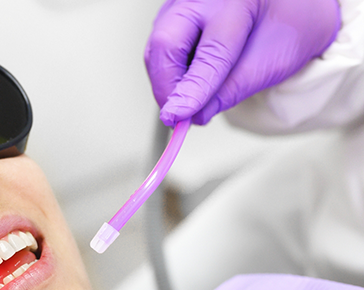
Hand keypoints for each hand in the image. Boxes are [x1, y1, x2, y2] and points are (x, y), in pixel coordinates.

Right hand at [144, 0, 340, 125]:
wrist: (294, 6)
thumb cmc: (290, 25)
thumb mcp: (272, 61)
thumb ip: (232, 89)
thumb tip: (196, 114)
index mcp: (237, 0)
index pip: (210, 53)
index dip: (193, 89)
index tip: (180, 116)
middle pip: (166, 43)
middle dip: (167, 85)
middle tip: (177, 113)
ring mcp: (185, 0)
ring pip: (157, 47)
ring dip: (167, 80)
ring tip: (189, 98)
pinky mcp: (174, 12)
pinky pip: (160, 46)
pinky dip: (170, 70)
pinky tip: (189, 80)